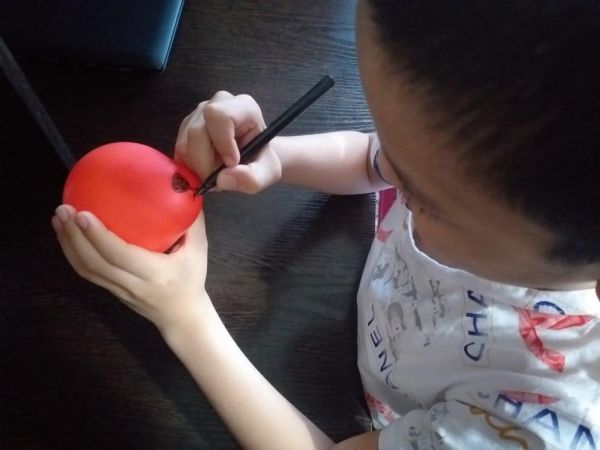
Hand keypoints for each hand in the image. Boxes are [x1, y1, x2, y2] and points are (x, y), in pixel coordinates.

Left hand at [51, 204, 209, 332]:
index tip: (84, 214)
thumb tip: (184, 187)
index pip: (121, 256)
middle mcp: (133, 284)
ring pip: (86, 269)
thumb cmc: (192, 280)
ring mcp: (118, 290)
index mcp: (155, 274)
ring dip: (68, 244)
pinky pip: (87, 272)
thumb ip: (193, 221)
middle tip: (64, 210)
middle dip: (75, 236)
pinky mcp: (110, 291)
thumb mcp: (199, 250)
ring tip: (59, 219)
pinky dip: (73, 253)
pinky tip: (67, 234)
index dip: (99, 236)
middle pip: (95, 263)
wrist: (182, 316)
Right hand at [175, 91, 281, 193]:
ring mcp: (198, 113)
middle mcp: (218, 104)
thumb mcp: (267, 173)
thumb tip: (222, 179)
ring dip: (197, 166)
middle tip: (219, 177)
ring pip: (184, 143)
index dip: (222, 143)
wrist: (254, 158)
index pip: (219, 116)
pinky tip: (205, 168)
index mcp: (243, 107)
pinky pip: (179, 150)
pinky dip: (190, 166)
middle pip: (196, 132)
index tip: (232, 163)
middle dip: (205, 162)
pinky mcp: (186, 127)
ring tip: (215, 172)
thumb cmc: (261, 160)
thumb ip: (251, 178)